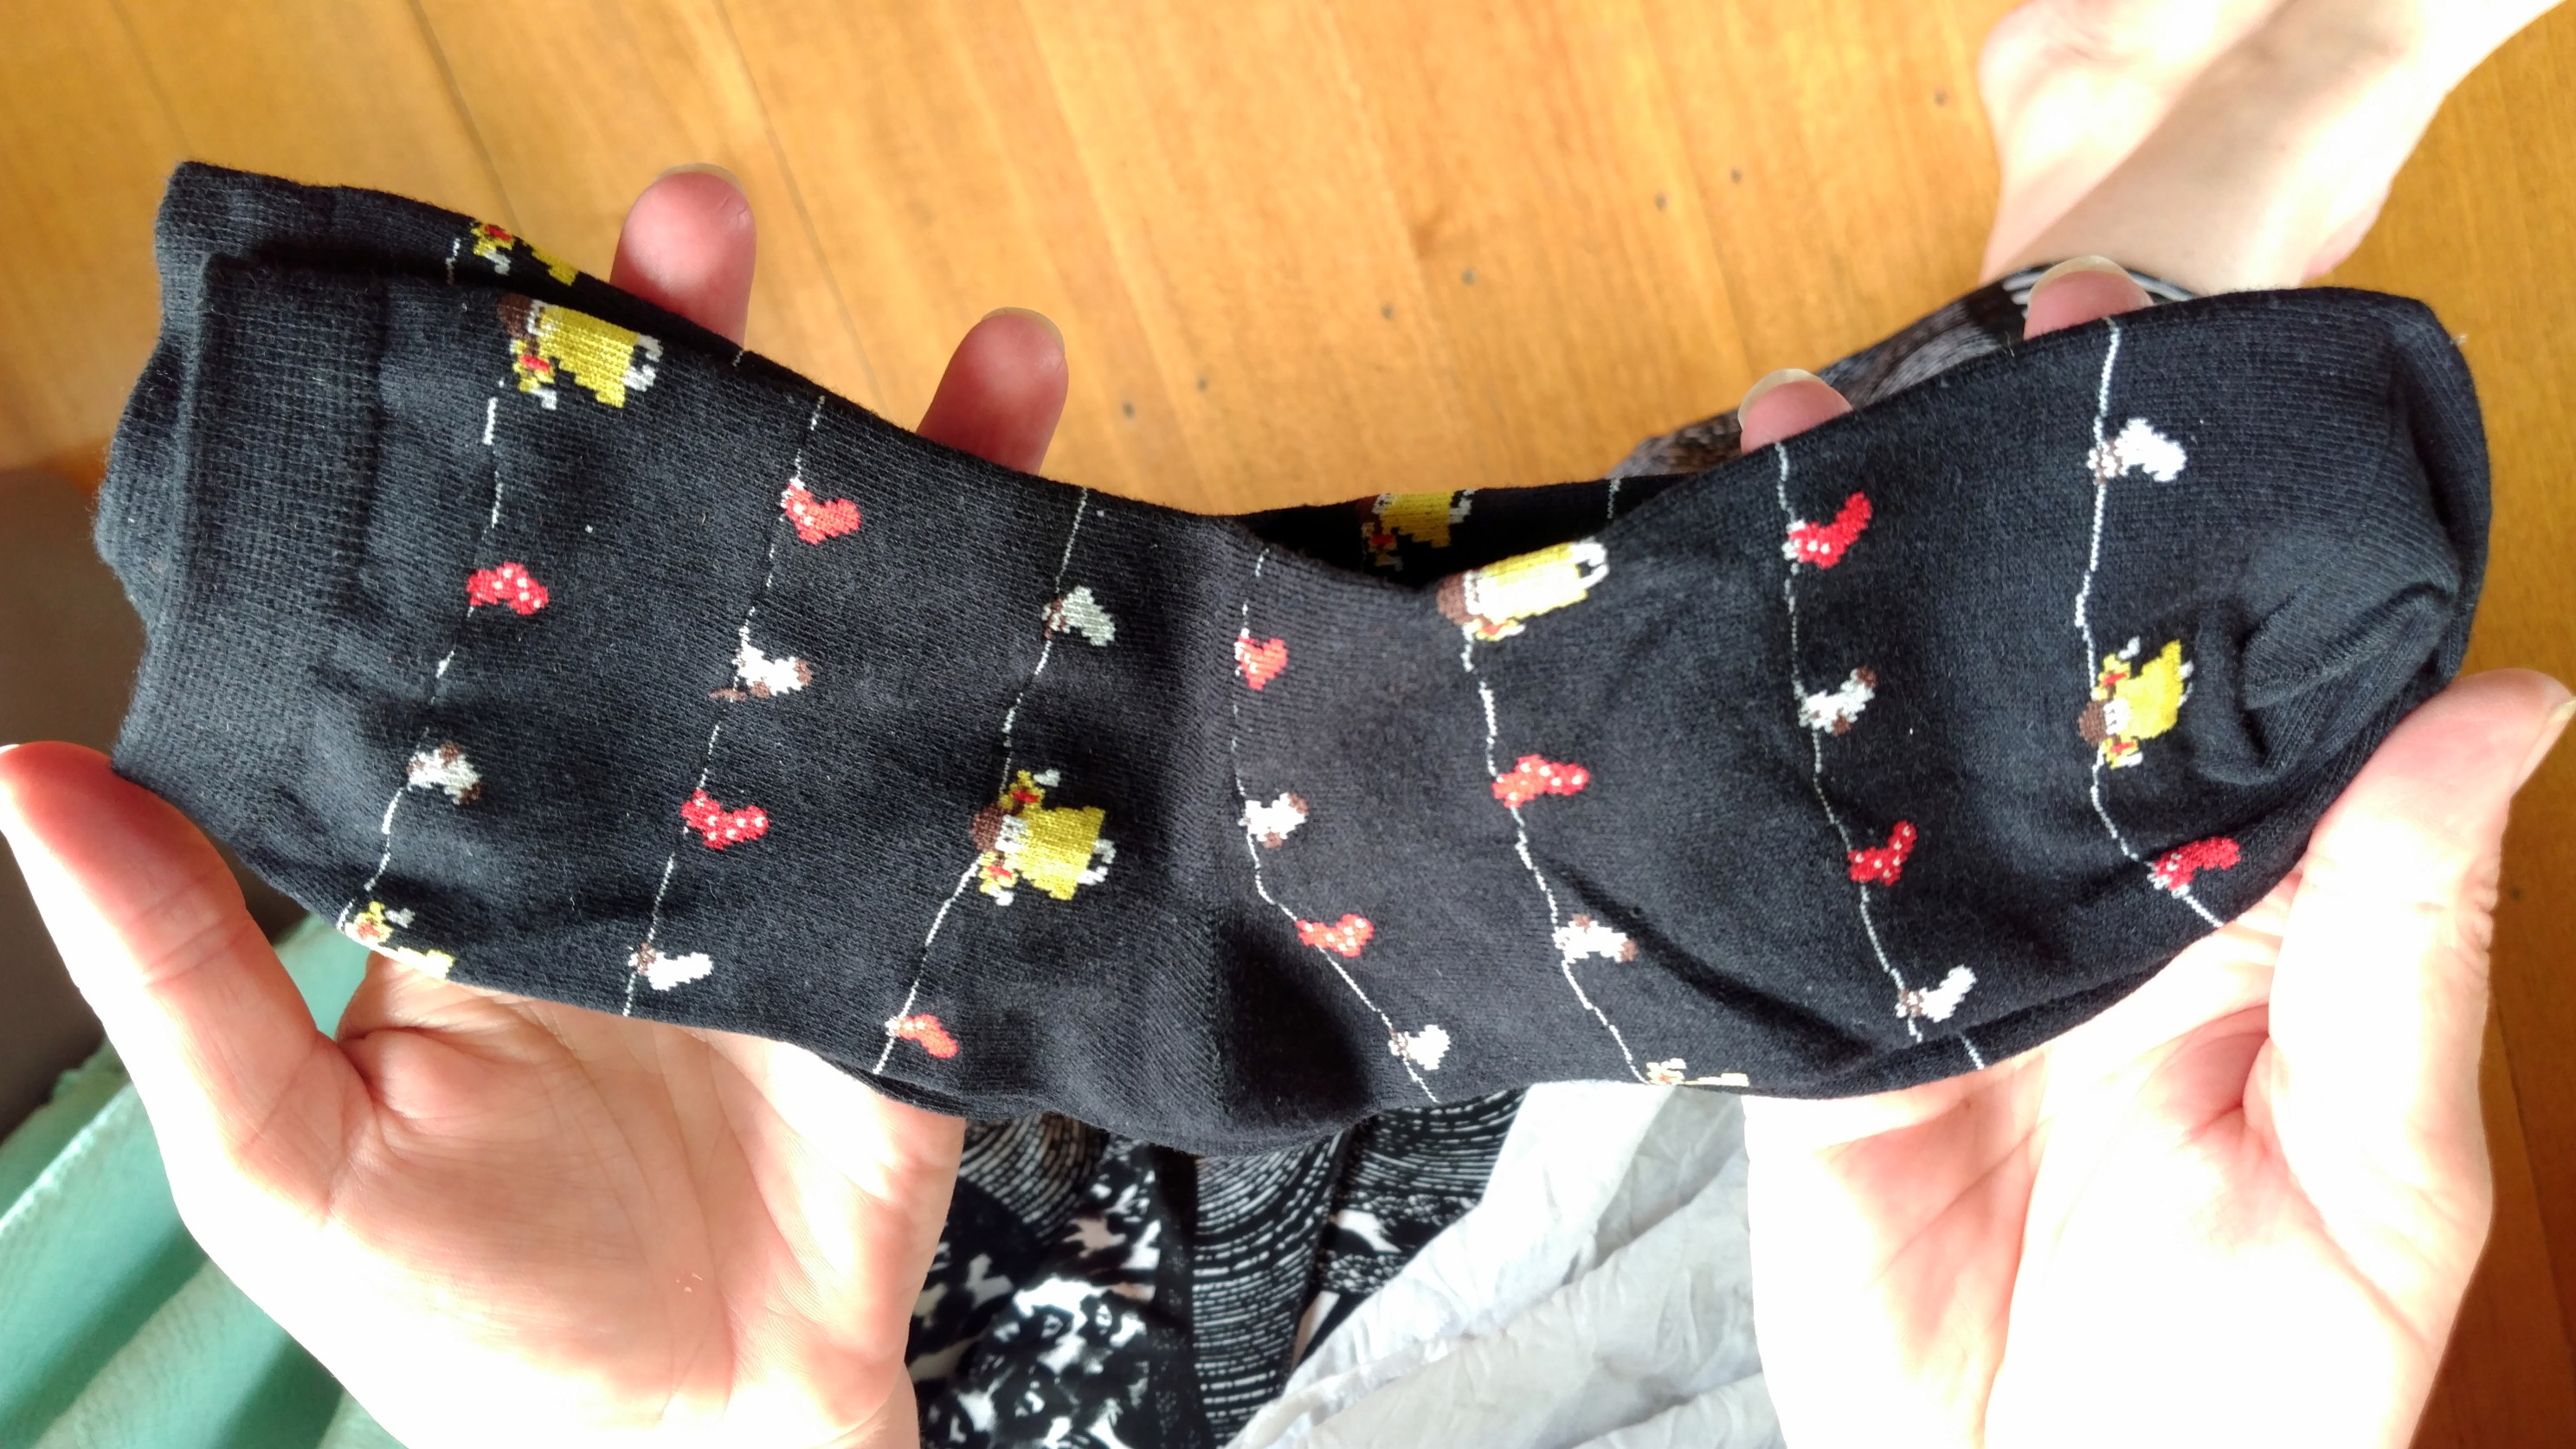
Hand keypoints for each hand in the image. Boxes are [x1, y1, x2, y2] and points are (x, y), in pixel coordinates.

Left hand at [0, 168, 1067, 1448]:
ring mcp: (793, 849)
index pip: (490, 595)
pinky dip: (1025, 663)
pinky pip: (972, 766)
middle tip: (705, 240)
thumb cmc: (472, 1328)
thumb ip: (176, 968)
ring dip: (914, 481)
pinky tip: (1061, 549)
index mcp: (483, 834)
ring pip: (850, 626)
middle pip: (676, 560)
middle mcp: (644, 807)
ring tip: (987, 360)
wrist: (696, 1439)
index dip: (503, 452)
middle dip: (701, 394)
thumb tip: (28, 765)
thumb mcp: (284, 1157)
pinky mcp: (917, 918)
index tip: (504, 310)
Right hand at [1734, 264, 2575, 1446]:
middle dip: (1981, 541)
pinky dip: (1722, 787)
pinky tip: (1683, 654)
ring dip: (1836, 620)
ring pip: (1885, 765)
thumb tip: (2509, 699)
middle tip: (1938, 370)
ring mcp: (1938, 971)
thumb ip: (2403, 940)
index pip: (2216, 696)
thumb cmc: (2259, 1406)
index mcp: (2245, 925)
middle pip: (2029, 700)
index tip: (2155, 384)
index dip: (2187, 543)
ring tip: (1784, 449)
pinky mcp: (1807, 1039)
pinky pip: (1765, 897)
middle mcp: (2087, 918)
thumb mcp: (2373, 1175)